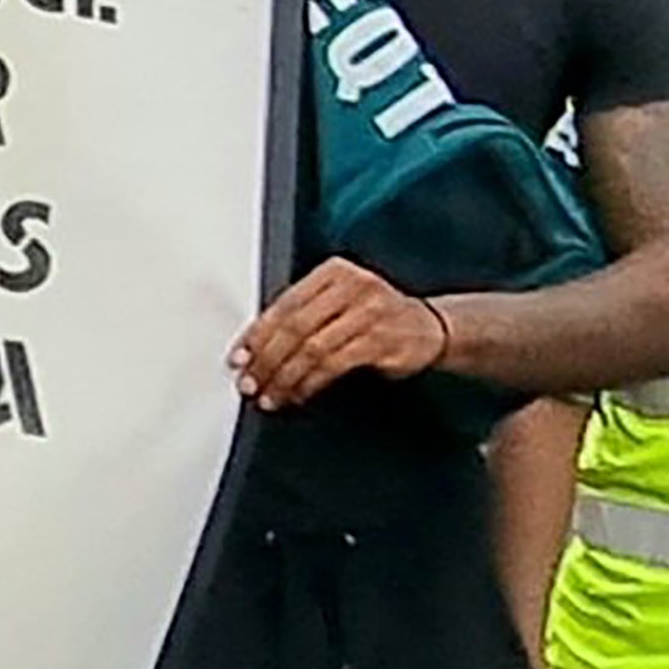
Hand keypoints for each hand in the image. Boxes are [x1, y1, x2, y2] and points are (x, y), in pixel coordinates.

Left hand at [233, 259, 449, 408]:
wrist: (430, 329)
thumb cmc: (374, 318)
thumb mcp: (337, 306)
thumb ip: (301, 317)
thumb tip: (251, 349)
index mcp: (334, 272)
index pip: (284, 304)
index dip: (256, 335)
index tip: (237, 359)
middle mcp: (353, 285)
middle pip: (294, 326)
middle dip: (265, 360)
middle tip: (248, 382)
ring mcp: (370, 311)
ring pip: (312, 348)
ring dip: (284, 378)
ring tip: (269, 396)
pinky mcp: (382, 340)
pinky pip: (333, 365)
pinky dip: (309, 384)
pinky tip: (297, 395)